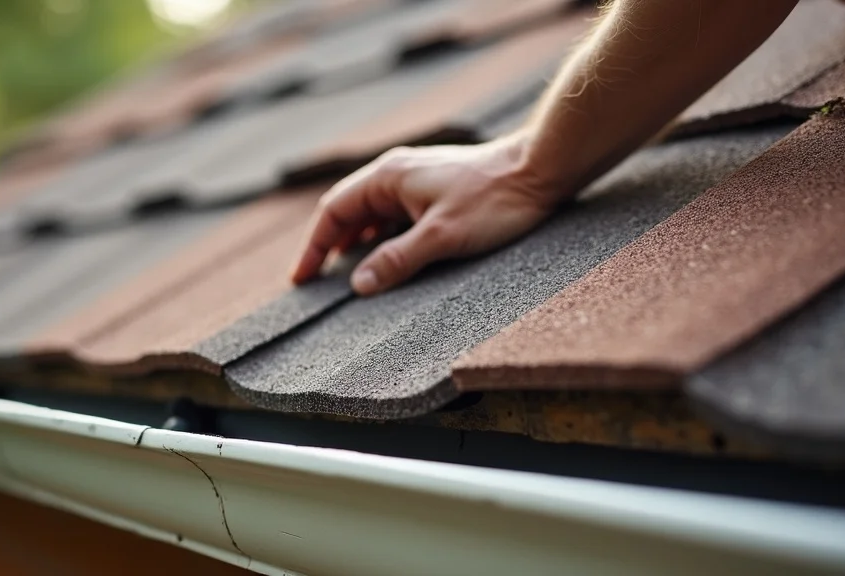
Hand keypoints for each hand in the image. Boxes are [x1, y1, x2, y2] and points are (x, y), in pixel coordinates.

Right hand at [290, 132, 565, 295]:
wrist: (541, 171)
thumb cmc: (494, 200)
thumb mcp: (441, 237)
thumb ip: (396, 261)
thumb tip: (358, 285)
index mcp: (388, 176)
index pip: (333, 211)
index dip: (314, 247)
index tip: (302, 279)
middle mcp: (397, 175)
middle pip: (349, 212)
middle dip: (331, 247)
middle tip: (318, 283)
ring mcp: (417, 183)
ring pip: (373, 216)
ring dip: (358, 245)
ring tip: (350, 279)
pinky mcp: (436, 194)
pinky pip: (396, 218)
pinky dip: (384, 241)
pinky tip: (389, 262)